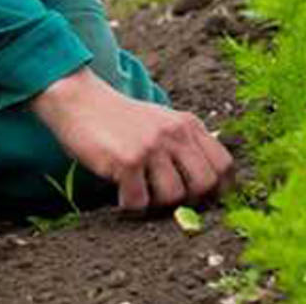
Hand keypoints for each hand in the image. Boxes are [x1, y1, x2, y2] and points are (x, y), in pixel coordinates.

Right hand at [31, 68, 235, 212]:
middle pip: (205, 184)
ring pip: (173, 197)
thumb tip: (208, 188)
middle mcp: (176, 133)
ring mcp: (152, 146)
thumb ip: (185, 146)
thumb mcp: (162, 123)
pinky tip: (120, 192)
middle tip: (165, 199)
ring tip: (140, 191)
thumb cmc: (122, 120)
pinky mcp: (127, 160)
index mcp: (188, 124)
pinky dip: (129, 205)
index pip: (223, 164)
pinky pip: (139, 202)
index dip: (219, 190)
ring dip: (155, 205)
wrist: (81, 101)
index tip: (203, 201)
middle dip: (189, 201)